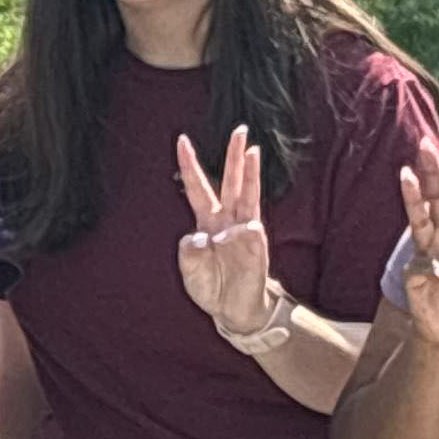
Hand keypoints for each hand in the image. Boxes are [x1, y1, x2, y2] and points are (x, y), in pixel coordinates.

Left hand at [174, 128, 277, 335]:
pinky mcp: (256, 245)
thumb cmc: (211, 286)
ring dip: (250, 173)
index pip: (197, 187)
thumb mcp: (189, 271)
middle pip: (231, 182)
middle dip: (235, 156)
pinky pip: (246, 231)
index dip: (190, 165)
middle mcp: (227, 220)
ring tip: (253, 150)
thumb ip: (189, 254)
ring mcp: (244, 230)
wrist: (233, 309)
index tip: (182, 140)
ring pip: (248, 195)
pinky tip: (227, 243)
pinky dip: (235, 234)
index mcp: (206, 222)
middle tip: (240, 129)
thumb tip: (201, 236)